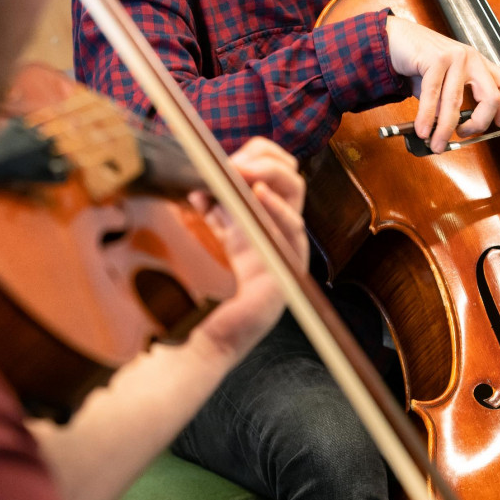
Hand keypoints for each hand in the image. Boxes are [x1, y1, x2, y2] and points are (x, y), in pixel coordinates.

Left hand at [187, 137, 307, 359]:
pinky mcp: (285, 272)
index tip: (228, 158)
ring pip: (296, 196)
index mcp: (267, 223)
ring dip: (272, 175)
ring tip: (245, 170)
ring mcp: (286, 251)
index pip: (278, 175)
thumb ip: (214, 213)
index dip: (258, 158)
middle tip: (236, 161)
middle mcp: (281, 233)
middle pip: (292, 179)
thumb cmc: (212, 296)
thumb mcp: (216, 242)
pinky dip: (277, 209)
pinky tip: (258, 194)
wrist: (208, 341)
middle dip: (267, 159)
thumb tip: (202, 186)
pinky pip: (292, 233)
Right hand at [385, 15, 499, 152]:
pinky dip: (427, 118)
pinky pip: (433, 96)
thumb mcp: (443, 85)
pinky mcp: (435, 59)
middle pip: (491, 97)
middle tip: (463, 135)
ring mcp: (455, 57)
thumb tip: (450, 131)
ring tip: (437, 144)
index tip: (498, 125)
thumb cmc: (420, 63)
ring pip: (456, 102)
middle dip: (479, 124)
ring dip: (445, 129)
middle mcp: (472, 58)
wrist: (395, 39)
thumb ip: (450, 105)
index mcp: (479, 64)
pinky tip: (423, 130)